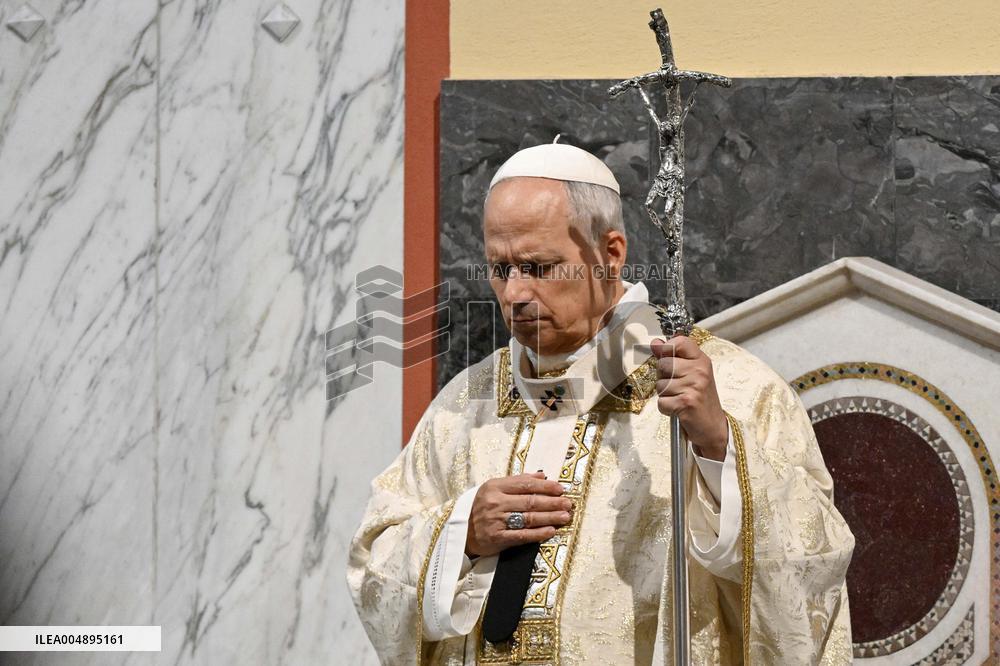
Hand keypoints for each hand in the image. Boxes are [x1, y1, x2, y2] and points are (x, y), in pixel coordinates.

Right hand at [465, 472, 571, 556]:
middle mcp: (495, 502)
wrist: (462, 532)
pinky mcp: (497, 538)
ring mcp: (496, 520)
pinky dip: (538, 533)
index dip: (545, 486)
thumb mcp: (493, 489)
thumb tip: (542, 475)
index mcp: (495, 487)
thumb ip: (517, 481)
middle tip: (568, 504)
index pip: (525, 484)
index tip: (561, 489)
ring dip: (550, 517)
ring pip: (528, 518)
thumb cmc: (481, 508)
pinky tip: (551, 531)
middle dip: (552, 502)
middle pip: (530, 501)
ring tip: (565, 516)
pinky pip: (522, 535)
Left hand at [651, 335, 727, 460]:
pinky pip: (661, 402)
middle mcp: (699, 371)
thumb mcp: (691, 373)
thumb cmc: (700, 398)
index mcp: (701, 361)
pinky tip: (678, 409)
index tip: (667, 356)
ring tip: (679, 398)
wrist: (712, 426)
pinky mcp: (686, 403)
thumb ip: (673, 357)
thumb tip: (656, 343)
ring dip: (665, 394)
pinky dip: (666, 408)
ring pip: (660, 384)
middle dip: (663, 377)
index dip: (667, 348)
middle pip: (663, 364)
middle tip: (677, 386)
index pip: (679, 342)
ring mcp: (693, 386)